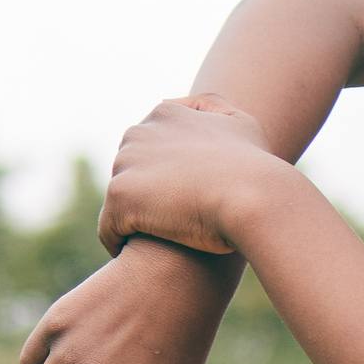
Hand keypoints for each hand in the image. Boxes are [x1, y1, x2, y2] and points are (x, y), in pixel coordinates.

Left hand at [95, 97, 282, 258]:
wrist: (253, 197)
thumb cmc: (254, 167)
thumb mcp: (240, 122)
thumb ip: (210, 109)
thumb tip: (179, 107)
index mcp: (165, 114)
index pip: (149, 146)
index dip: (165, 175)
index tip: (183, 199)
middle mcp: (138, 132)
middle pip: (130, 170)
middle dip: (145, 193)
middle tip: (171, 223)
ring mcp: (126, 163)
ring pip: (119, 199)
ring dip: (132, 218)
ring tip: (156, 242)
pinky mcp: (120, 196)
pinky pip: (108, 227)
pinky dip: (118, 241)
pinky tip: (136, 257)